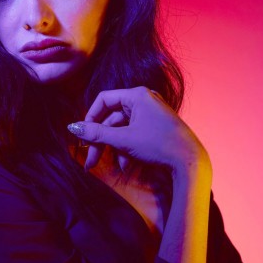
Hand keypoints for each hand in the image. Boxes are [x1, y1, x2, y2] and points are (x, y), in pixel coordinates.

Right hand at [67, 86, 210, 176]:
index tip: (83, 135)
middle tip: (90, 162)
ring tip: (116, 167)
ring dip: (115, 149)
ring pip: (121, 130)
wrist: (190, 162)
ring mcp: (150, 114)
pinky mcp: (154, 127)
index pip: (104, 100)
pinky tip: (126, 165)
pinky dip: (127, 149)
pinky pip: (133, 134)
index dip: (91, 117)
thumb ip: (97, 133)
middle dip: (101, 141)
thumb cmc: (158, 145)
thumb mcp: (124, 139)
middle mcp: (143, 100)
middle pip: (112, 118)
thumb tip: (72, 128)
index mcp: (137, 95)